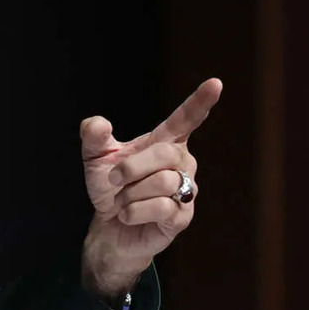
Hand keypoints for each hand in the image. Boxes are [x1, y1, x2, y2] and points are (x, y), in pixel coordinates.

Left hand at [78, 78, 222, 297]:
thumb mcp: (95, 157)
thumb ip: (93, 136)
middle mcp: (181, 162)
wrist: (108, 226)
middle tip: (114, 178)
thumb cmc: (109, 187)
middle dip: (131, 167)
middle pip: (165, 154)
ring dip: (130, 193)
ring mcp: (186, 190)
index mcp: (164, 142)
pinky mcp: (183, 217)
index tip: (215, 83)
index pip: (186, 119)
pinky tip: (128, 215)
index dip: (200, 102)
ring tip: (123, 200)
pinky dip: (134, 211)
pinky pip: (162, 207)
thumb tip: (98, 124)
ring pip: (163, 182)